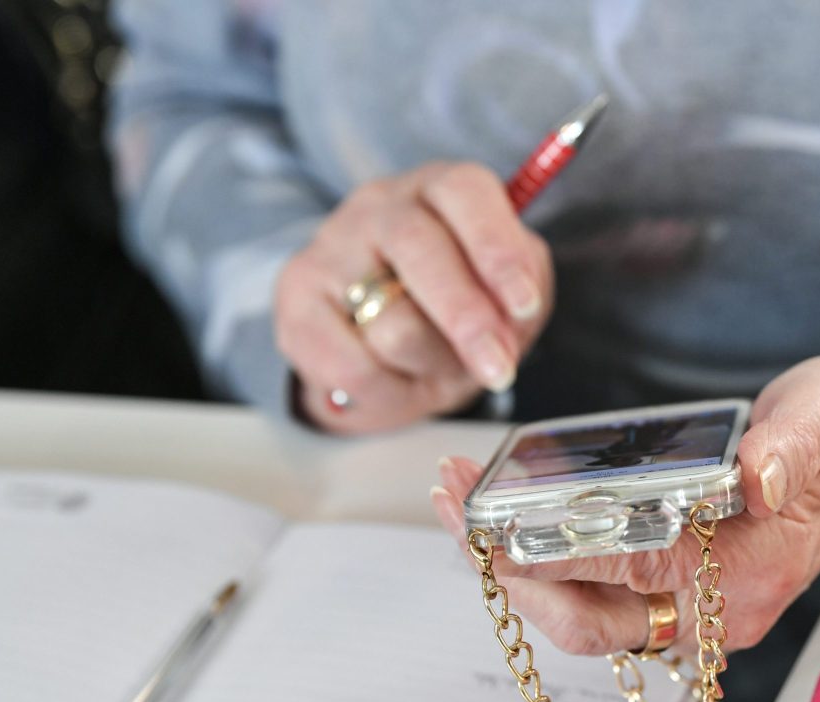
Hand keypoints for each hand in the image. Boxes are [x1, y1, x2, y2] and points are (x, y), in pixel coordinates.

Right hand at [275, 162, 553, 432]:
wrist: (372, 350)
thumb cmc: (449, 314)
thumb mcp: (501, 303)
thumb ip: (517, 301)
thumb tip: (512, 318)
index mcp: (441, 190)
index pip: (465, 192)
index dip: (497, 248)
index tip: (524, 302)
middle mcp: (381, 206)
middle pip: (420, 249)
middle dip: (467, 319)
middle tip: (497, 368)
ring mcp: (331, 247)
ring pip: (391, 320)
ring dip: (428, 363)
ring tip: (432, 368)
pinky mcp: (295, 298)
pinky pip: (351, 365)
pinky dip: (387, 392)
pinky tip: (392, 383)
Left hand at [429, 357, 819, 654]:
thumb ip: (791, 447)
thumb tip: (755, 474)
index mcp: (745, 579)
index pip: (627, 579)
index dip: (549, 555)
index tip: (488, 522)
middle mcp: (712, 611)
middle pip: (586, 619)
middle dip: (507, 570)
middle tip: (453, 507)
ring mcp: (691, 606)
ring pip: (581, 612)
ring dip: (513, 565)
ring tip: (459, 501)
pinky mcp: (674, 587)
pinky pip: (594, 592)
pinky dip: (542, 559)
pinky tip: (506, 514)